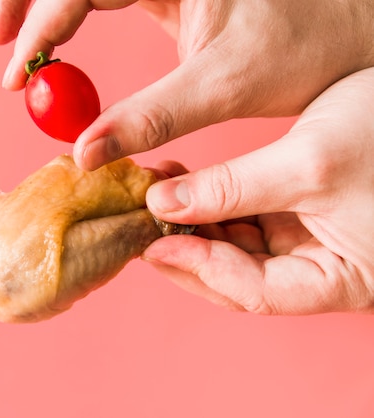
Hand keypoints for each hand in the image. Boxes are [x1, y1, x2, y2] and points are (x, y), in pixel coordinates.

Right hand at [0, 0, 373, 169]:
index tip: (18, 70)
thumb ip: (152, 117)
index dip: (42, 20)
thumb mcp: (225, 85)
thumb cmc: (306, 47)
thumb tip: (84, 154)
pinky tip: (57, 47)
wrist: (352, 34)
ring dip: (45, 8)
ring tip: (18, 47)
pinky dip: (72, 20)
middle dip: (28, 0)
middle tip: (0, 42)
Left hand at [142, 67, 373, 313]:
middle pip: (236, 274)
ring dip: (190, 220)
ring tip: (153, 189)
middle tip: (140, 219)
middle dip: (185, 246)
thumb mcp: (309, 163)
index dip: (201, 268)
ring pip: (232, 245)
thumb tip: (163, 204)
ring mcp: (305, 240)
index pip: (256, 291)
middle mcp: (320, 269)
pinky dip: (207, 201)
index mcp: (341, 281)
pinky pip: (239, 216)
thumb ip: (234, 189)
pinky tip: (177, 181)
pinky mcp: (293, 211)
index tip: (154, 243)